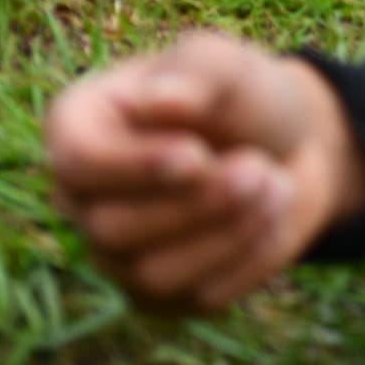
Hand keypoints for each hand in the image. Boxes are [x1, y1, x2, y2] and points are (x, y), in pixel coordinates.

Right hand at [42, 29, 364, 313]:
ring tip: (275, 183)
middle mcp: (80, 198)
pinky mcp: (158, 296)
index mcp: (78, 126)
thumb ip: (198, 74)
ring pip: (153, 273)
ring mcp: (113, 254)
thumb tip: (156, 100)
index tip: (198, 154)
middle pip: (113, 227)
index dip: (136, 166)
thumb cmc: (241, 97)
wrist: (287, 147)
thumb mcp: (230, 66)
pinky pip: (197, 298)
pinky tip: (271, 215)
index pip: (78, 161)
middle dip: (199, 201)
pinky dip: (250, 256)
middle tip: (259, 166)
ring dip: (230, 230)